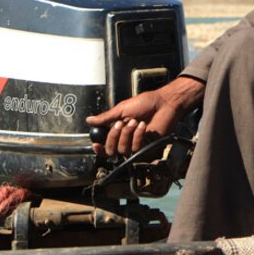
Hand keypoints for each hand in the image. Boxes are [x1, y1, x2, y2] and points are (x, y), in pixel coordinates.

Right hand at [85, 76, 204, 156]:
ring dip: (127, 134)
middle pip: (111, 151)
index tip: (96, 144)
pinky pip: (136, 149)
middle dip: (114, 136)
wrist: (164, 103)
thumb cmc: (146, 103)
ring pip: (122, 150)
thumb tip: (89, 120)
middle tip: (121, 123)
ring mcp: (137, 145)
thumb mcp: (122, 108)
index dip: (99, 148)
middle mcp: (126, 140)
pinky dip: (138, 136)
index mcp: (118, 131)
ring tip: (135, 121)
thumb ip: (106, 117)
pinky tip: (143, 126)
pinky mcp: (148, 148)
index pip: (105, 146)